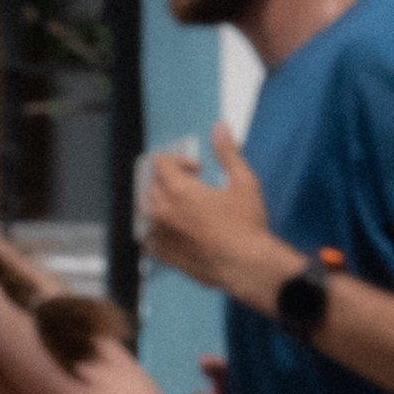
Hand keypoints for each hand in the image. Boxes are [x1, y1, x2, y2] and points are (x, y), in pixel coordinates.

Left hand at [141, 126, 297, 309]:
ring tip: (183, 208)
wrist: (247, 266)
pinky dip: (156, 230)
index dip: (178, 160)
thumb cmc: (247, 224)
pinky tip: (175, 232)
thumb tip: (220, 126)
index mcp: (179, 191)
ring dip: (161, 204)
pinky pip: (148, 239)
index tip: (198, 169)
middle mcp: (163, 212)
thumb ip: (228, 153)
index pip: (160, 163)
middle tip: (192, 187)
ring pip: (146, 212)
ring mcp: (161, 236)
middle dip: (168, 180)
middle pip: (150, 185)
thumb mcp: (243, 182)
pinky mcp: (164, 256)